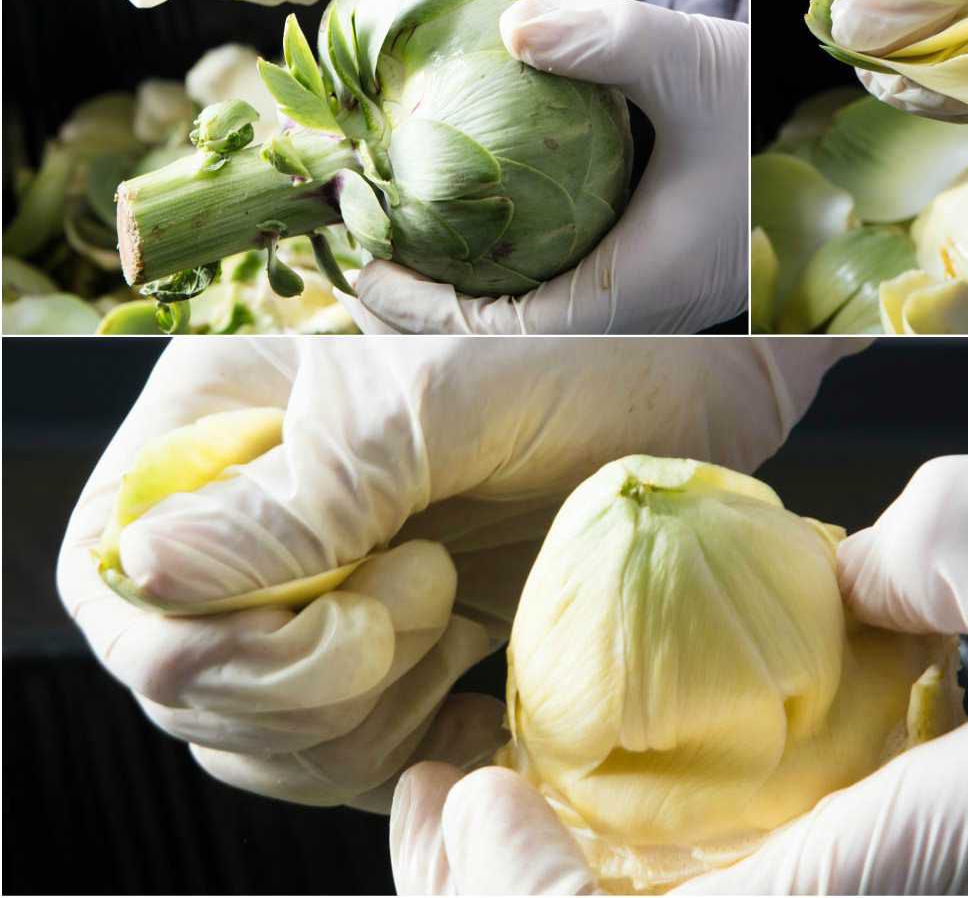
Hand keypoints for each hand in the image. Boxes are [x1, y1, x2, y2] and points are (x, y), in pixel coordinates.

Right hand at [58, 337, 854, 810]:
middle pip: (184, 676)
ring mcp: (311, 589)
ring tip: (459, 616)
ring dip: (365, 715)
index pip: (119, 576)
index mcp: (219, 423)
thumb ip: (306, 489)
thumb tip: (145, 570)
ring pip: (258, 734)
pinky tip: (475, 693)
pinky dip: (404, 748)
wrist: (691, 402)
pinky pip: (339, 756)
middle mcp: (244, 513)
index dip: (212, 644)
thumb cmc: (582, 367)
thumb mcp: (444, 406)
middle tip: (433, 593)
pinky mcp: (383, 651)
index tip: (356, 622)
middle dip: (312, 679)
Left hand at [344, 0, 748, 333]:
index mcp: (641, 289)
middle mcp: (634, 313)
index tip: (362, 268)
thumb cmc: (769, 114)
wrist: (826, 141)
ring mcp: (637, 304)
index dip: (421, 313)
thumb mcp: (699, 63)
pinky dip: (489, 279)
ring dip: (449, 301)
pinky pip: (548, 300)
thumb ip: (610, 39)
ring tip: (385, 251)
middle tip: (352, 261)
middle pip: (500, 350)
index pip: (505, 335)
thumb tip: (512, 29)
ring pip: (522, 330)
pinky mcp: (638, 283)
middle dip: (418, 316)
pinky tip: (456, 232)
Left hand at [391, 456, 967, 893]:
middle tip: (444, 794)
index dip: (504, 885)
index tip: (464, 788)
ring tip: (505, 795)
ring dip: (578, 887)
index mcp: (879, 893)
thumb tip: (850, 570)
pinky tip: (650, 798)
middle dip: (504, 896)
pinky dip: (683, 868)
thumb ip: (933, 523)